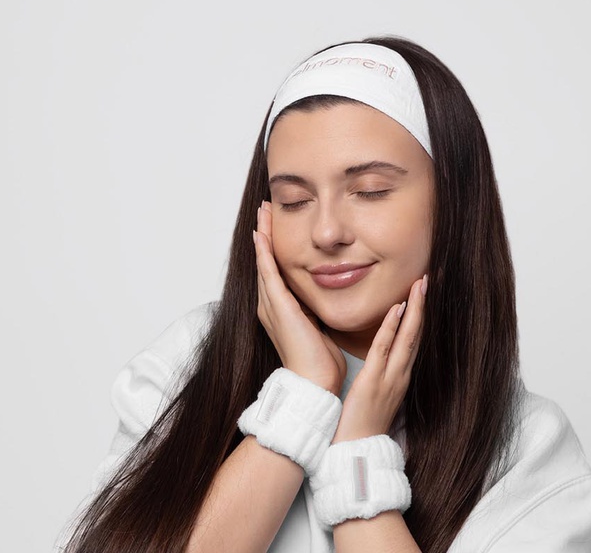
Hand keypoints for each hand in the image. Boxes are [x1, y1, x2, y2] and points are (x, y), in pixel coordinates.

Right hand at [254, 201, 346, 394]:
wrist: (314, 382)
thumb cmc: (319, 360)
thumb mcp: (317, 324)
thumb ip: (315, 308)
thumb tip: (328, 292)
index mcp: (279, 309)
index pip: (274, 269)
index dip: (273, 246)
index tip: (274, 223)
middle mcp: (269, 305)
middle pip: (264, 261)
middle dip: (265, 233)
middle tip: (264, 209)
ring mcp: (271, 305)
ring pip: (264, 261)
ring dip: (264, 235)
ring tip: (263, 212)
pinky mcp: (278, 306)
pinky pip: (268, 273)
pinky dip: (265, 252)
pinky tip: (263, 234)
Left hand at [332, 274, 426, 441]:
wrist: (357, 451)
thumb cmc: (362, 423)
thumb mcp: (377, 394)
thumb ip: (381, 373)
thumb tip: (379, 354)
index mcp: (400, 376)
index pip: (413, 339)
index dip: (420, 315)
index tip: (422, 292)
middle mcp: (401, 374)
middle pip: (417, 334)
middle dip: (423, 306)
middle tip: (428, 278)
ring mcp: (390, 378)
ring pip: (406, 338)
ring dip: (414, 310)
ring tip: (419, 285)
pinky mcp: (374, 382)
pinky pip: (384, 349)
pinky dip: (391, 327)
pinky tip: (396, 309)